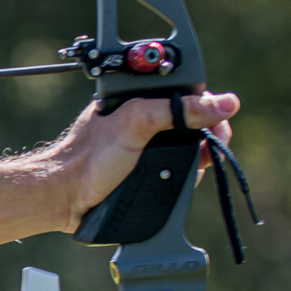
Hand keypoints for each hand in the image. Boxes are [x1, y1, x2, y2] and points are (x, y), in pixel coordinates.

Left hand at [48, 88, 238, 230]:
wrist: (67, 199)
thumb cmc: (89, 159)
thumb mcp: (137, 123)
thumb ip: (178, 110)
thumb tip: (223, 104)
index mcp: (138, 97)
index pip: (186, 91)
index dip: (207, 105)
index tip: (220, 122)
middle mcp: (143, 117)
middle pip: (192, 119)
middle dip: (208, 133)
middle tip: (212, 150)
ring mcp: (145, 144)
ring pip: (188, 144)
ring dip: (199, 156)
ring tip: (200, 165)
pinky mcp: (146, 168)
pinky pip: (178, 166)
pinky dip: (188, 172)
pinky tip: (187, 179)